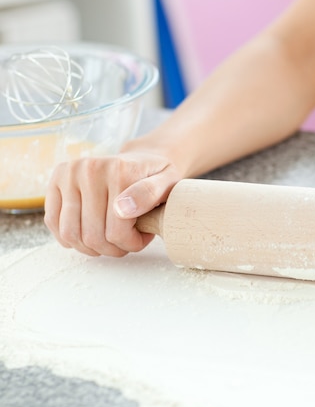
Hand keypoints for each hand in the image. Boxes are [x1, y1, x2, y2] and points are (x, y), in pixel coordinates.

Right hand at [44, 152, 180, 256]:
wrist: (142, 159)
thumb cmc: (156, 176)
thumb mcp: (168, 183)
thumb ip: (150, 194)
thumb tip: (122, 209)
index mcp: (117, 170)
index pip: (116, 232)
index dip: (131, 244)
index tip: (143, 236)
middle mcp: (88, 169)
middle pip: (92, 236)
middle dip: (113, 248)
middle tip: (127, 240)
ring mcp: (69, 174)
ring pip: (71, 235)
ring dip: (91, 247)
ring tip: (109, 238)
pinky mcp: (55, 181)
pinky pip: (54, 223)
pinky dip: (71, 237)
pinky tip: (90, 233)